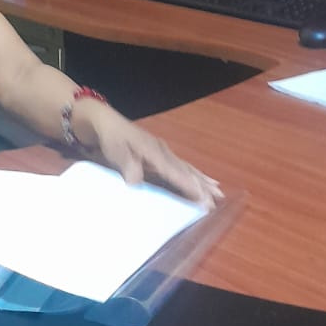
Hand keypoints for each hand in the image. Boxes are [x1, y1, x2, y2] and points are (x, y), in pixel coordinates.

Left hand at [72, 101, 222, 206]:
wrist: (106, 122)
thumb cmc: (111, 139)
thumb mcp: (116, 152)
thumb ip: (127, 166)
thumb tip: (136, 182)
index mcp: (153, 152)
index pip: (173, 172)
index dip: (187, 186)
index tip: (201, 198)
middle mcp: (164, 152)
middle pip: (186, 171)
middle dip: (201, 187)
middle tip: (214, 203)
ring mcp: (165, 152)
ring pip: (188, 169)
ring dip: (203, 182)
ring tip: (218, 194)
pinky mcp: (163, 155)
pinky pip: (184, 166)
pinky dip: (197, 175)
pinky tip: (207, 180)